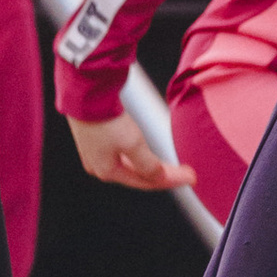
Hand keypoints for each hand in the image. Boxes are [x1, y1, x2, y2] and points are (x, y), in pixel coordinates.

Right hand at [67, 109, 195, 191]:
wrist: (86, 93)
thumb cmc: (106, 119)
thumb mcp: (132, 144)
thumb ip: (148, 164)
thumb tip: (160, 177)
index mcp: (107, 171)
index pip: (146, 182)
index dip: (170, 181)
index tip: (191, 177)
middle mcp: (99, 166)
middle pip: (138, 175)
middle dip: (162, 174)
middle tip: (185, 172)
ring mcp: (96, 152)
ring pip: (131, 164)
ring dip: (151, 165)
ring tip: (170, 166)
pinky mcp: (96, 138)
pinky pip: (123, 154)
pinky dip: (139, 156)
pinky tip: (147, 153)